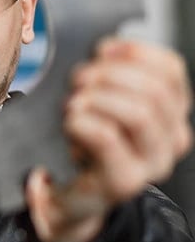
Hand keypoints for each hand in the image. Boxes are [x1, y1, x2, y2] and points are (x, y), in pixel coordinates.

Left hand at [25, 38, 192, 241]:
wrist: (73, 195)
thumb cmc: (86, 140)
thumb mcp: (102, 99)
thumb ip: (111, 73)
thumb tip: (107, 46)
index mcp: (171, 112)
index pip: (170, 70)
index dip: (134, 52)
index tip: (102, 49)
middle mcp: (171, 139)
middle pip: (153, 90)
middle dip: (108, 76)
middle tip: (79, 82)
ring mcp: (151, 164)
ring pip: (137, 112)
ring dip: (96, 100)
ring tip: (73, 105)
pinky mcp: (124, 181)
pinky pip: (106, 136)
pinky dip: (81, 122)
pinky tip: (70, 124)